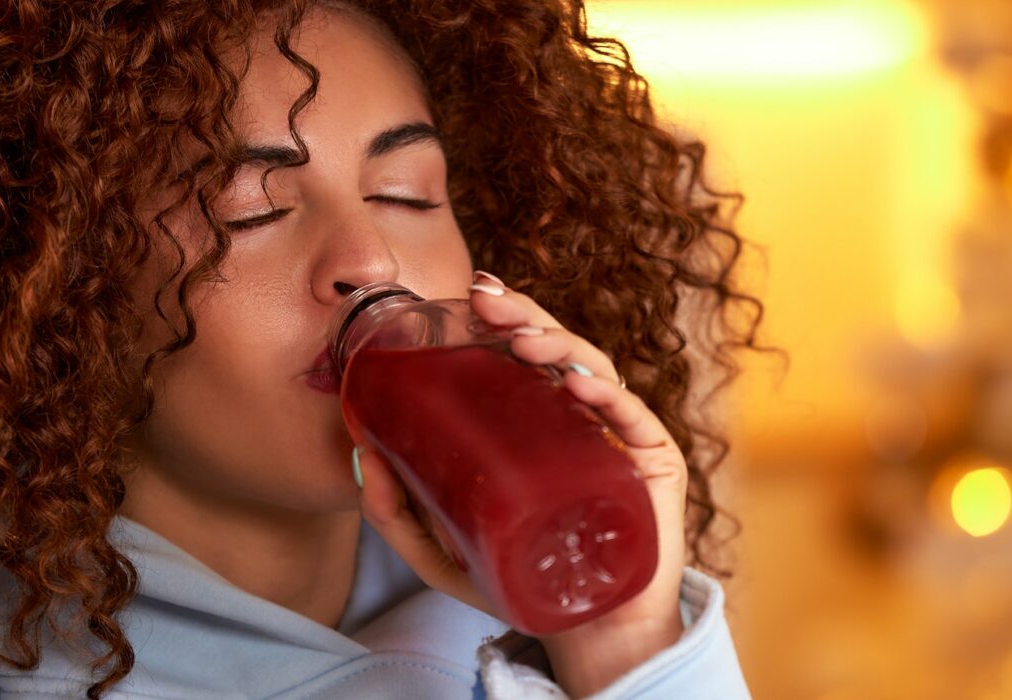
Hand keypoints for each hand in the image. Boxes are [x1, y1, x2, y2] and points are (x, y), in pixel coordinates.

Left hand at [353, 270, 690, 696]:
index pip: (528, 353)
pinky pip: (636, 418)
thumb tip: (357, 453)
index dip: (508, 316)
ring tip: (523, 342)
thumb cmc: (519, 578)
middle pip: (559, 349)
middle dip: (525, 315)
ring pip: (596, 371)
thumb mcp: (439, 549)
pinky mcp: (654, 464)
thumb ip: (395, 510)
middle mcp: (583, 417)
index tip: (473, 293)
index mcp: (543, 418)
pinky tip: (579, 386)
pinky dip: (609, 396)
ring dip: (560, 346)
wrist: (584, 629)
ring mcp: (620, 437)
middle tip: (488, 301)